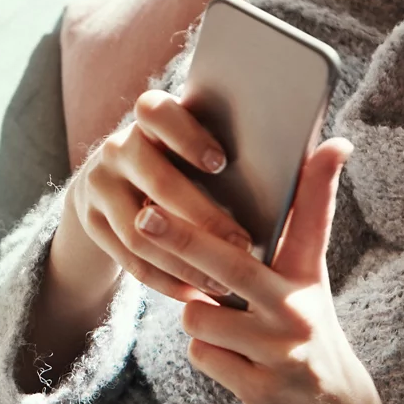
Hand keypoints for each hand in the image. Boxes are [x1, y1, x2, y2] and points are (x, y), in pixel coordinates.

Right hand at [66, 90, 254, 302]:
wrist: (109, 186)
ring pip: (139, 229)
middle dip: (202, 217)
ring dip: (184, 260)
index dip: (186, 136)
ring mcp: (98, 186)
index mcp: (148, 119)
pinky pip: (128, 260)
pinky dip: (163, 279)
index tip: (221, 163)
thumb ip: (228, 150)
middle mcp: (117, 147)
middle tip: (242, 245)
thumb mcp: (192, 146)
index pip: (156, 111)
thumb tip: (312, 157)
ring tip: (223, 283)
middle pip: (156, 180)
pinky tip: (193, 291)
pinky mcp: (90, 223)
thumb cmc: (178, 165)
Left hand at [134, 137, 380, 403]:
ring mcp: (281, 353)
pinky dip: (207, 354)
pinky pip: (202, 355)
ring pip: (200, 317)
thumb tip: (334, 144)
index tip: (328, 145)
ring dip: (198, 317)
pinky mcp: (262, 389)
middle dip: (183, 239)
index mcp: (305, 277)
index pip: (310, 222)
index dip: (314, 185)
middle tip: (144, 217)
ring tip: (228, 326)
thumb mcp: (308, 272)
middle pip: (230, 268)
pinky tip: (234, 359)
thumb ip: (309, 214)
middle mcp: (297, 311)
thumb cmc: (303, 321)